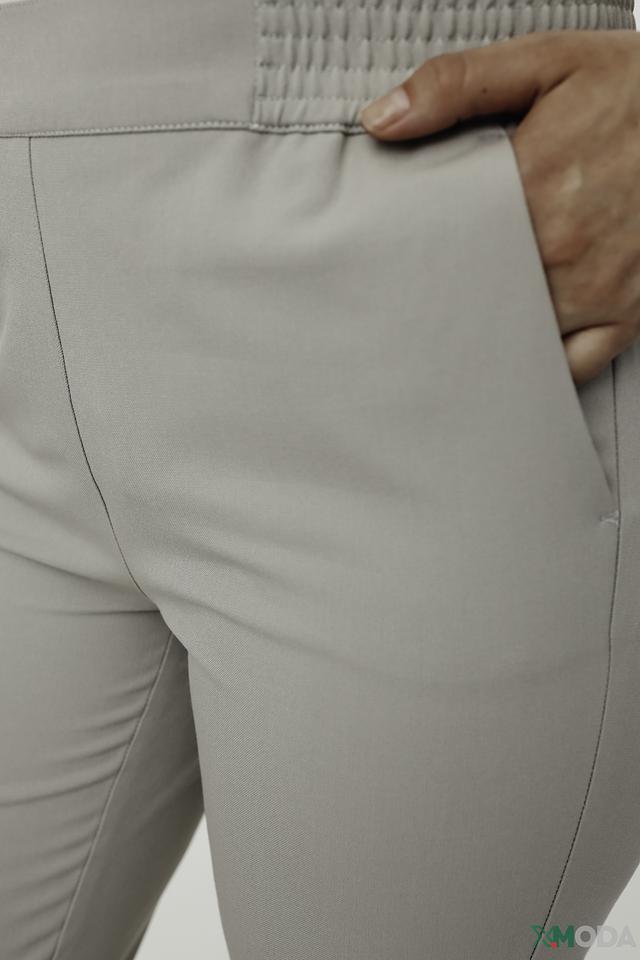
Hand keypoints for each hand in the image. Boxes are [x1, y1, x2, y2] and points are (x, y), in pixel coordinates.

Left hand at [359, 30, 639, 384]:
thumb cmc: (629, 90)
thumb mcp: (545, 62)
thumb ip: (457, 85)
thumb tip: (381, 121)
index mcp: (531, 188)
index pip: (442, 246)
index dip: (409, 262)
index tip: (387, 266)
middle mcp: (560, 250)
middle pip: (470, 301)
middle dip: (436, 306)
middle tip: (408, 305)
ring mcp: (595, 290)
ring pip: (512, 340)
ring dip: (479, 340)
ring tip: (450, 333)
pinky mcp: (625, 314)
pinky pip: (571, 367)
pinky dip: (538, 368)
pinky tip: (510, 358)